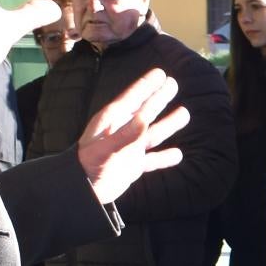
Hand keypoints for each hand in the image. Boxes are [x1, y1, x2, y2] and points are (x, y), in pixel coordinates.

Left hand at [71, 68, 189, 204]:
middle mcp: (122, 133)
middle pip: (145, 111)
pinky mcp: (132, 167)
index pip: (132, 99)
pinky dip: (164, 158)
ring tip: (184, 113)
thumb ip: (125, 135)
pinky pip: (152, 160)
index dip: (146, 85)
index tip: (159, 73)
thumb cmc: (87, 167)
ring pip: (153, 134)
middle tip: (173, 83)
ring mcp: (129, 150)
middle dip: (159, 98)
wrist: (81, 192)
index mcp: (112, 123)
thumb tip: (145, 119)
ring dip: (168, 124)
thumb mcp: (105, 150)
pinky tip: (177, 155)